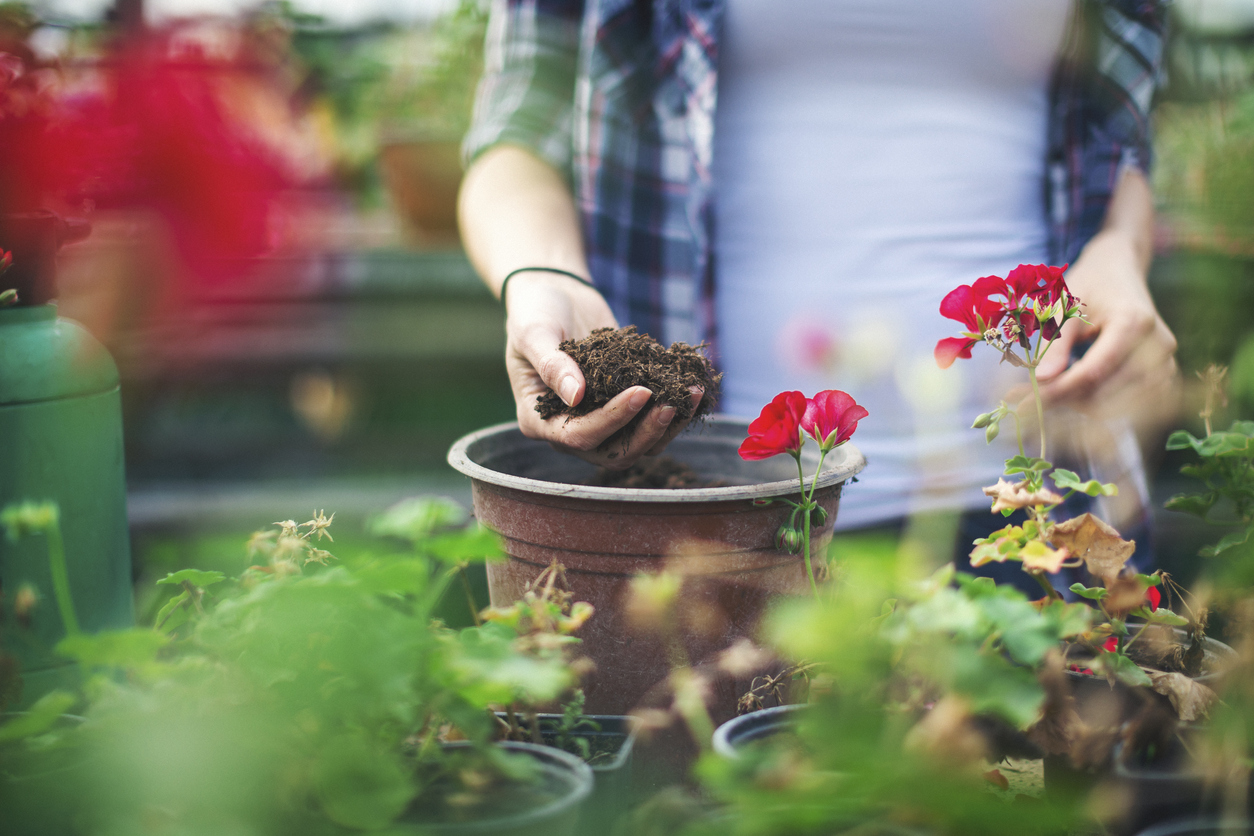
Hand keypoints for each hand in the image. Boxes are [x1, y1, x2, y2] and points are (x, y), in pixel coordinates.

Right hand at [505, 271, 703, 468]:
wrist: (555, 295)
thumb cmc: (535, 311)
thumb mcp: (534, 333)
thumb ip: (551, 364)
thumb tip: (576, 397)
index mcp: (538, 420)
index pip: (577, 436)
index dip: (612, 419)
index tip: (641, 391)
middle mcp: (568, 430)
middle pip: (613, 453)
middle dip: (646, 432)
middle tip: (671, 402)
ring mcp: (598, 422)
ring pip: (639, 444)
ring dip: (668, 425)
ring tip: (692, 393)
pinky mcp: (622, 408)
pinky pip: (650, 423)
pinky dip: (674, 411)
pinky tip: (694, 389)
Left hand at [1035, 230, 1178, 429]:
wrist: (1119, 271)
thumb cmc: (1089, 285)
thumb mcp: (1065, 306)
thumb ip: (1056, 344)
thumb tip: (1041, 380)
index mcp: (1133, 323)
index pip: (1093, 372)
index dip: (1057, 391)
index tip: (1023, 405)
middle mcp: (1157, 346)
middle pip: (1104, 394)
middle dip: (1062, 400)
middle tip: (1028, 397)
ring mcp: (1166, 362)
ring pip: (1115, 406)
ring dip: (1079, 405)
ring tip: (1052, 388)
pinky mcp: (1164, 376)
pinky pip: (1130, 406)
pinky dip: (1099, 405)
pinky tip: (1077, 392)